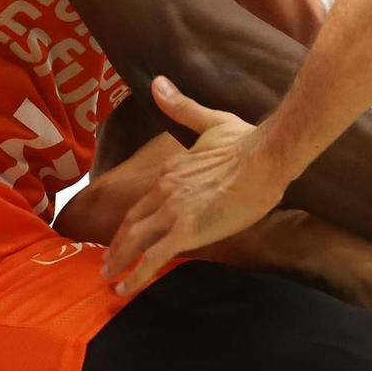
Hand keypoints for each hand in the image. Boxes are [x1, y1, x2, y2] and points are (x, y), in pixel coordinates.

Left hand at [103, 76, 290, 293]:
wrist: (265, 157)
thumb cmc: (246, 141)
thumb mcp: (210, 121)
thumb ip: (181, 108)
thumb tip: (158, 82)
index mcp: (170, 171)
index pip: (143, 200)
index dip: (129, 220)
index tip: (122, 233)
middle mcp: (164, 190)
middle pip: (130, 222)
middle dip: (116, 245)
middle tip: (106, 264)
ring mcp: (172, 211)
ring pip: (135, 241)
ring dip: (119, 261)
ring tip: (110, 279)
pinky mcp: (186, 230)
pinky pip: (153, 257)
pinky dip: (136, 275)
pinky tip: (125, 288)